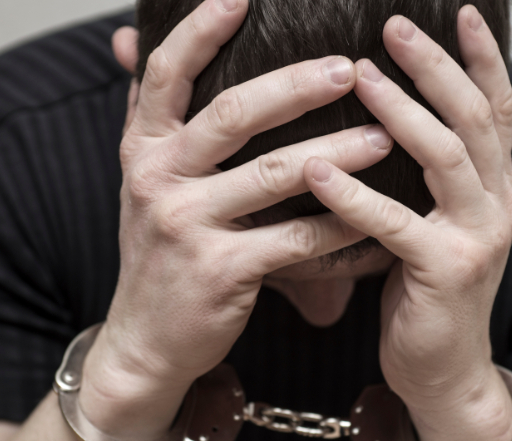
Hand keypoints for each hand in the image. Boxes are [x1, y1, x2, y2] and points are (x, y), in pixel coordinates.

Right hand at [79, 0, 393, 439]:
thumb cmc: (162, 254)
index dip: (198, 30)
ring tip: (385, 137)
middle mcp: (158, 180)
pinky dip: (340, 227)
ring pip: (273, 176)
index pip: (164, 74)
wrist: (146, 340)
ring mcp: (187, 227)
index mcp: (143, 150)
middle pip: (230, 115)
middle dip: (295, 86)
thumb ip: (152, 119)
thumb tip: (127, 37)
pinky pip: (296, 240)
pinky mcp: (221, 271)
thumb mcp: (145, 182)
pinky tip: (375, 220)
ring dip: (337, 154)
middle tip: (352, 67)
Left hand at [304, 7, 511, 440]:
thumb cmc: (424, 291)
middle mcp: (498, 203)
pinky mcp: (447, 272)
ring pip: (447, 157)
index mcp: (493, 187)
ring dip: (403, 113)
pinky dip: (355, 195)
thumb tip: (380, 125)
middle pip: (475, 118)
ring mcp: (479, 238)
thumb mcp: (433, 224)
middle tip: (394, 28)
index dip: (480, 58)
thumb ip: (424, 180)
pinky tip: (317, 169)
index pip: (495, 108)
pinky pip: (396, 224)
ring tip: (360, 76)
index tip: (457, 12)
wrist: (444, 372)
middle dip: (436, 67)